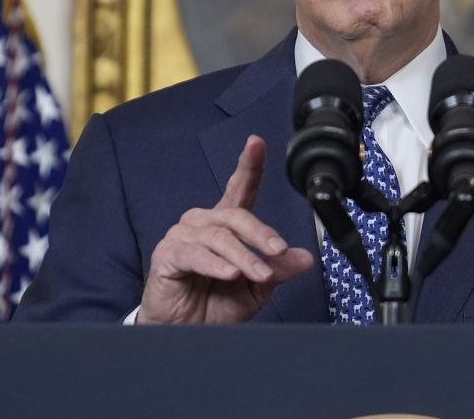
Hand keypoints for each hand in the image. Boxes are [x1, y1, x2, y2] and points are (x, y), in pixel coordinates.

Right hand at [137, 135, 313, 322]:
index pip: (240, 188)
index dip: (248, 164)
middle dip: (261, 234)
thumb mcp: (256, 287)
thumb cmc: (216, 304)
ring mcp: (183, 236)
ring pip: (220, 237)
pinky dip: (216, 264)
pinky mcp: (168, 254)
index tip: (256, 142)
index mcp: (226, 225)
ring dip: (244, 257)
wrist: (187, 331)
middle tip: (278, 252)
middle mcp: (204, 223)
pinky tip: (229, 273)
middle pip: (237, 216)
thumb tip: (305, 258)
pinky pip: (195, 254)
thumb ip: (278, 270)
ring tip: (259, 275)